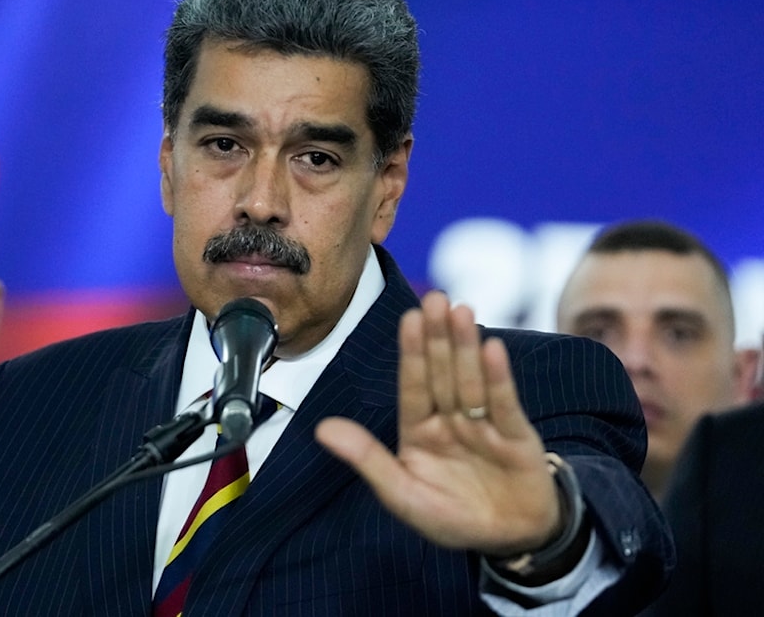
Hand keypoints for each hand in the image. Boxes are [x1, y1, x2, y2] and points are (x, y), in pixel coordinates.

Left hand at [315, 290, 561, 557]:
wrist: (510, 540)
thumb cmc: (452, 517)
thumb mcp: (403, 494)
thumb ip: (367, 459)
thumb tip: (321, 429)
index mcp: (419, 431)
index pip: (412, 386)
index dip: (411, 353)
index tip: (409, 318)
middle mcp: (450, 420)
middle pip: (442, 374)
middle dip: (438, 338)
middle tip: (436, 299)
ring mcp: (484, 425)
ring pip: (471, 381)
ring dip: (466, 347)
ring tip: (461, 311)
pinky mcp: (517, 436)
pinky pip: (504, 404)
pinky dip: (498, 378)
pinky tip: (492, 348)